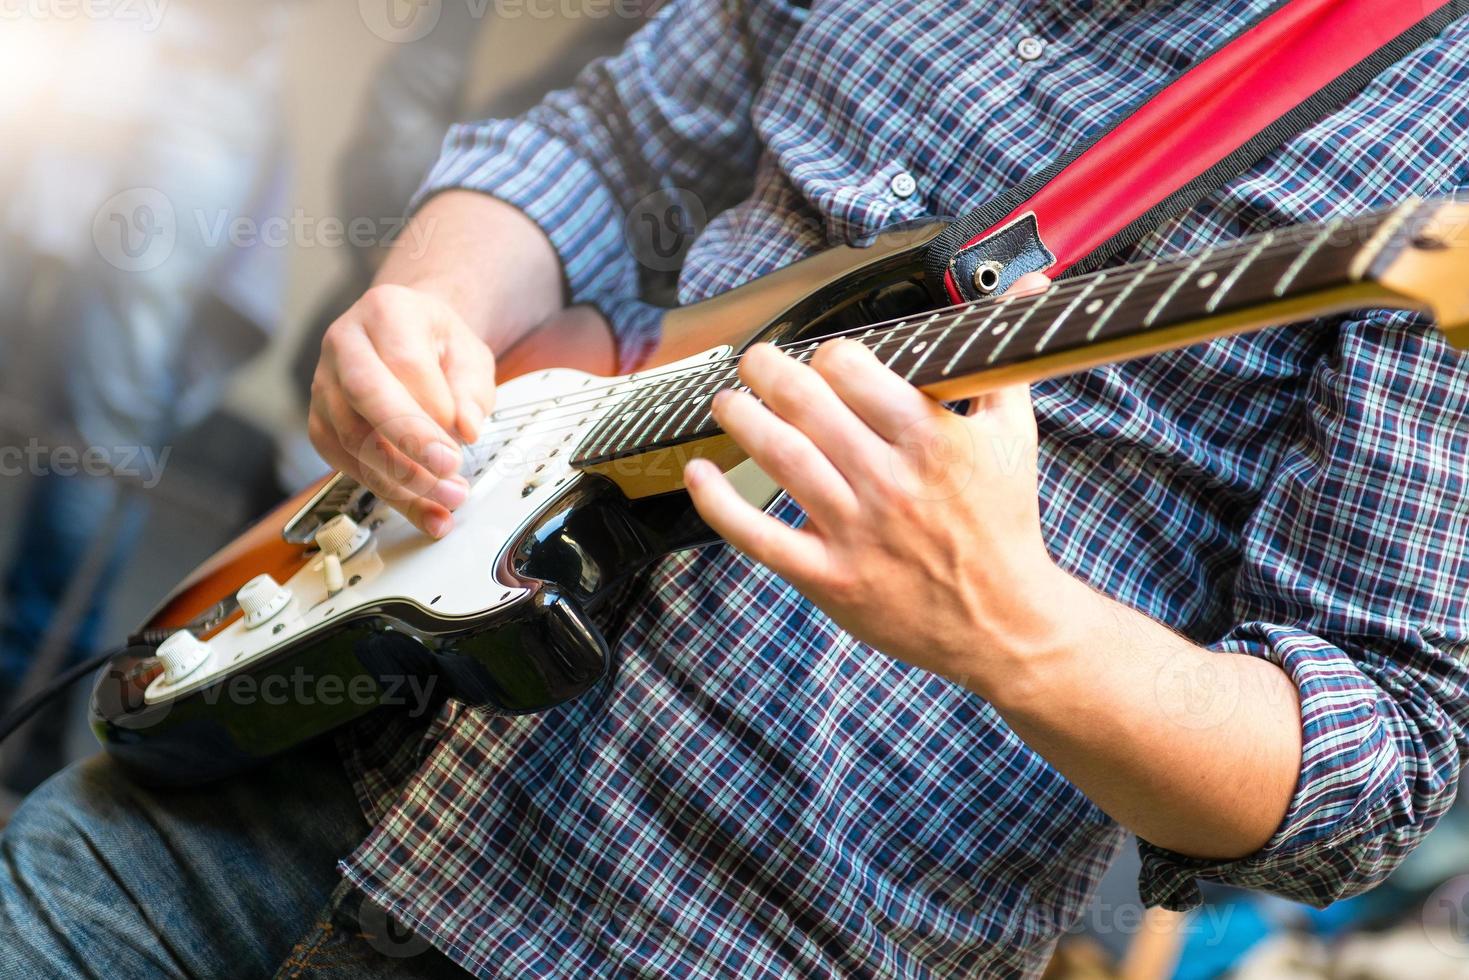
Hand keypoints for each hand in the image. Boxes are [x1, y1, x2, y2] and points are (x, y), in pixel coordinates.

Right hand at [309, 283, 496, 537]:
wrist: (403, 338)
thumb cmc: (435, 344)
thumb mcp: (469, 352)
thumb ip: (471, 387)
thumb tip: (465, 428)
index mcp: (385, 312)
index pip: (403, 361)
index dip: (431, 406)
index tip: (462, 440)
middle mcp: (344, 345)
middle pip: (365, 396)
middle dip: (409, 442)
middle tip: (448, 473)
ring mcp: (324, 386)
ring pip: (353, 439)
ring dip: (404, 479)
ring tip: (449, 498)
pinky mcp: (321, 425)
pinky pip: (348, 466)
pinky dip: (391, 495)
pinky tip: (427, 513)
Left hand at [683, 273, 1063, 688]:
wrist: (1004, 622)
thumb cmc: (1005, 522)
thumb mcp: (1015, 434)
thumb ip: (1004, 359)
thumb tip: (1028, 287)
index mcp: (931, 439)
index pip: (852, 369)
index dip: (827, 355)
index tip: (823, 360)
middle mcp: (889, 481)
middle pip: (805, 403)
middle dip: (767, 371)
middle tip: (753, 363)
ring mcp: (856, 531)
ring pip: (780, 457)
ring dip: (741, 419)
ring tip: (727, 402)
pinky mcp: (830, 578)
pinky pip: (759, 535)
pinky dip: (719, 502)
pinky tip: (697, 474)